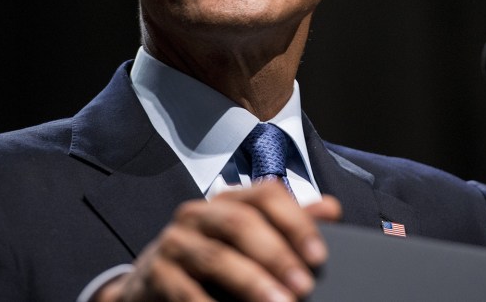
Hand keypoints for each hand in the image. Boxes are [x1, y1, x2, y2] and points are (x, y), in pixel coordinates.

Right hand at [94, 180, 341, 300]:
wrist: (153, 284)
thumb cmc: (215, 259)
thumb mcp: (252, 240)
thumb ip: (290, 225)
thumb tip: (332, 210)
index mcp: (230, 200)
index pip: (266, 195)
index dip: (295, 222)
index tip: (319, 256)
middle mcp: (200, 213)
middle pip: (241, 223)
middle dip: (277, 256)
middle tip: (304, 287)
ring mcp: (174, 241)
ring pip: (216, 257)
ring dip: (251, 283)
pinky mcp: (155, 272)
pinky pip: (184, 290)